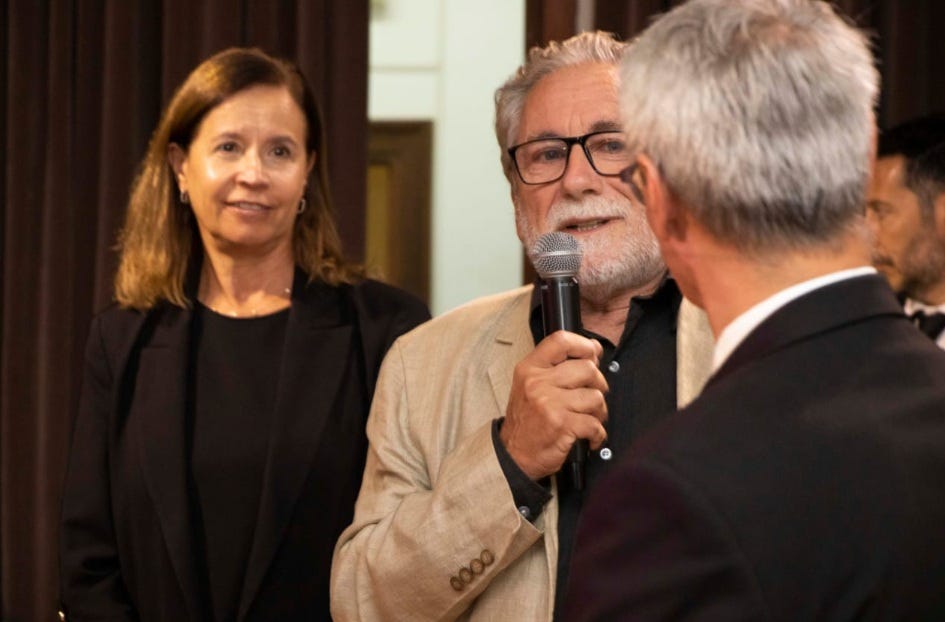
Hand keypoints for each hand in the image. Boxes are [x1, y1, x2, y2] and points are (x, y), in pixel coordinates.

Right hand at [500, 330, 608, 479]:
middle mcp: (538, 383)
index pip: (561, 341)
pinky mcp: (562, 425)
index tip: (593, 354)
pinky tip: (589, 437)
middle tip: (592, 396)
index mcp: (529, 369)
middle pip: (587, 368)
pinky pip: (595, 424)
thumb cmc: (526, 421)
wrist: (512, 455)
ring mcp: (550, 404)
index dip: (584, 345)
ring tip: (589, 419)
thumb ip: (557, 367)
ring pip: (595, 396)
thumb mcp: (530, 385)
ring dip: (599, 411)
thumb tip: (593, 350)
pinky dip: (598, 434)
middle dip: (598, 384)